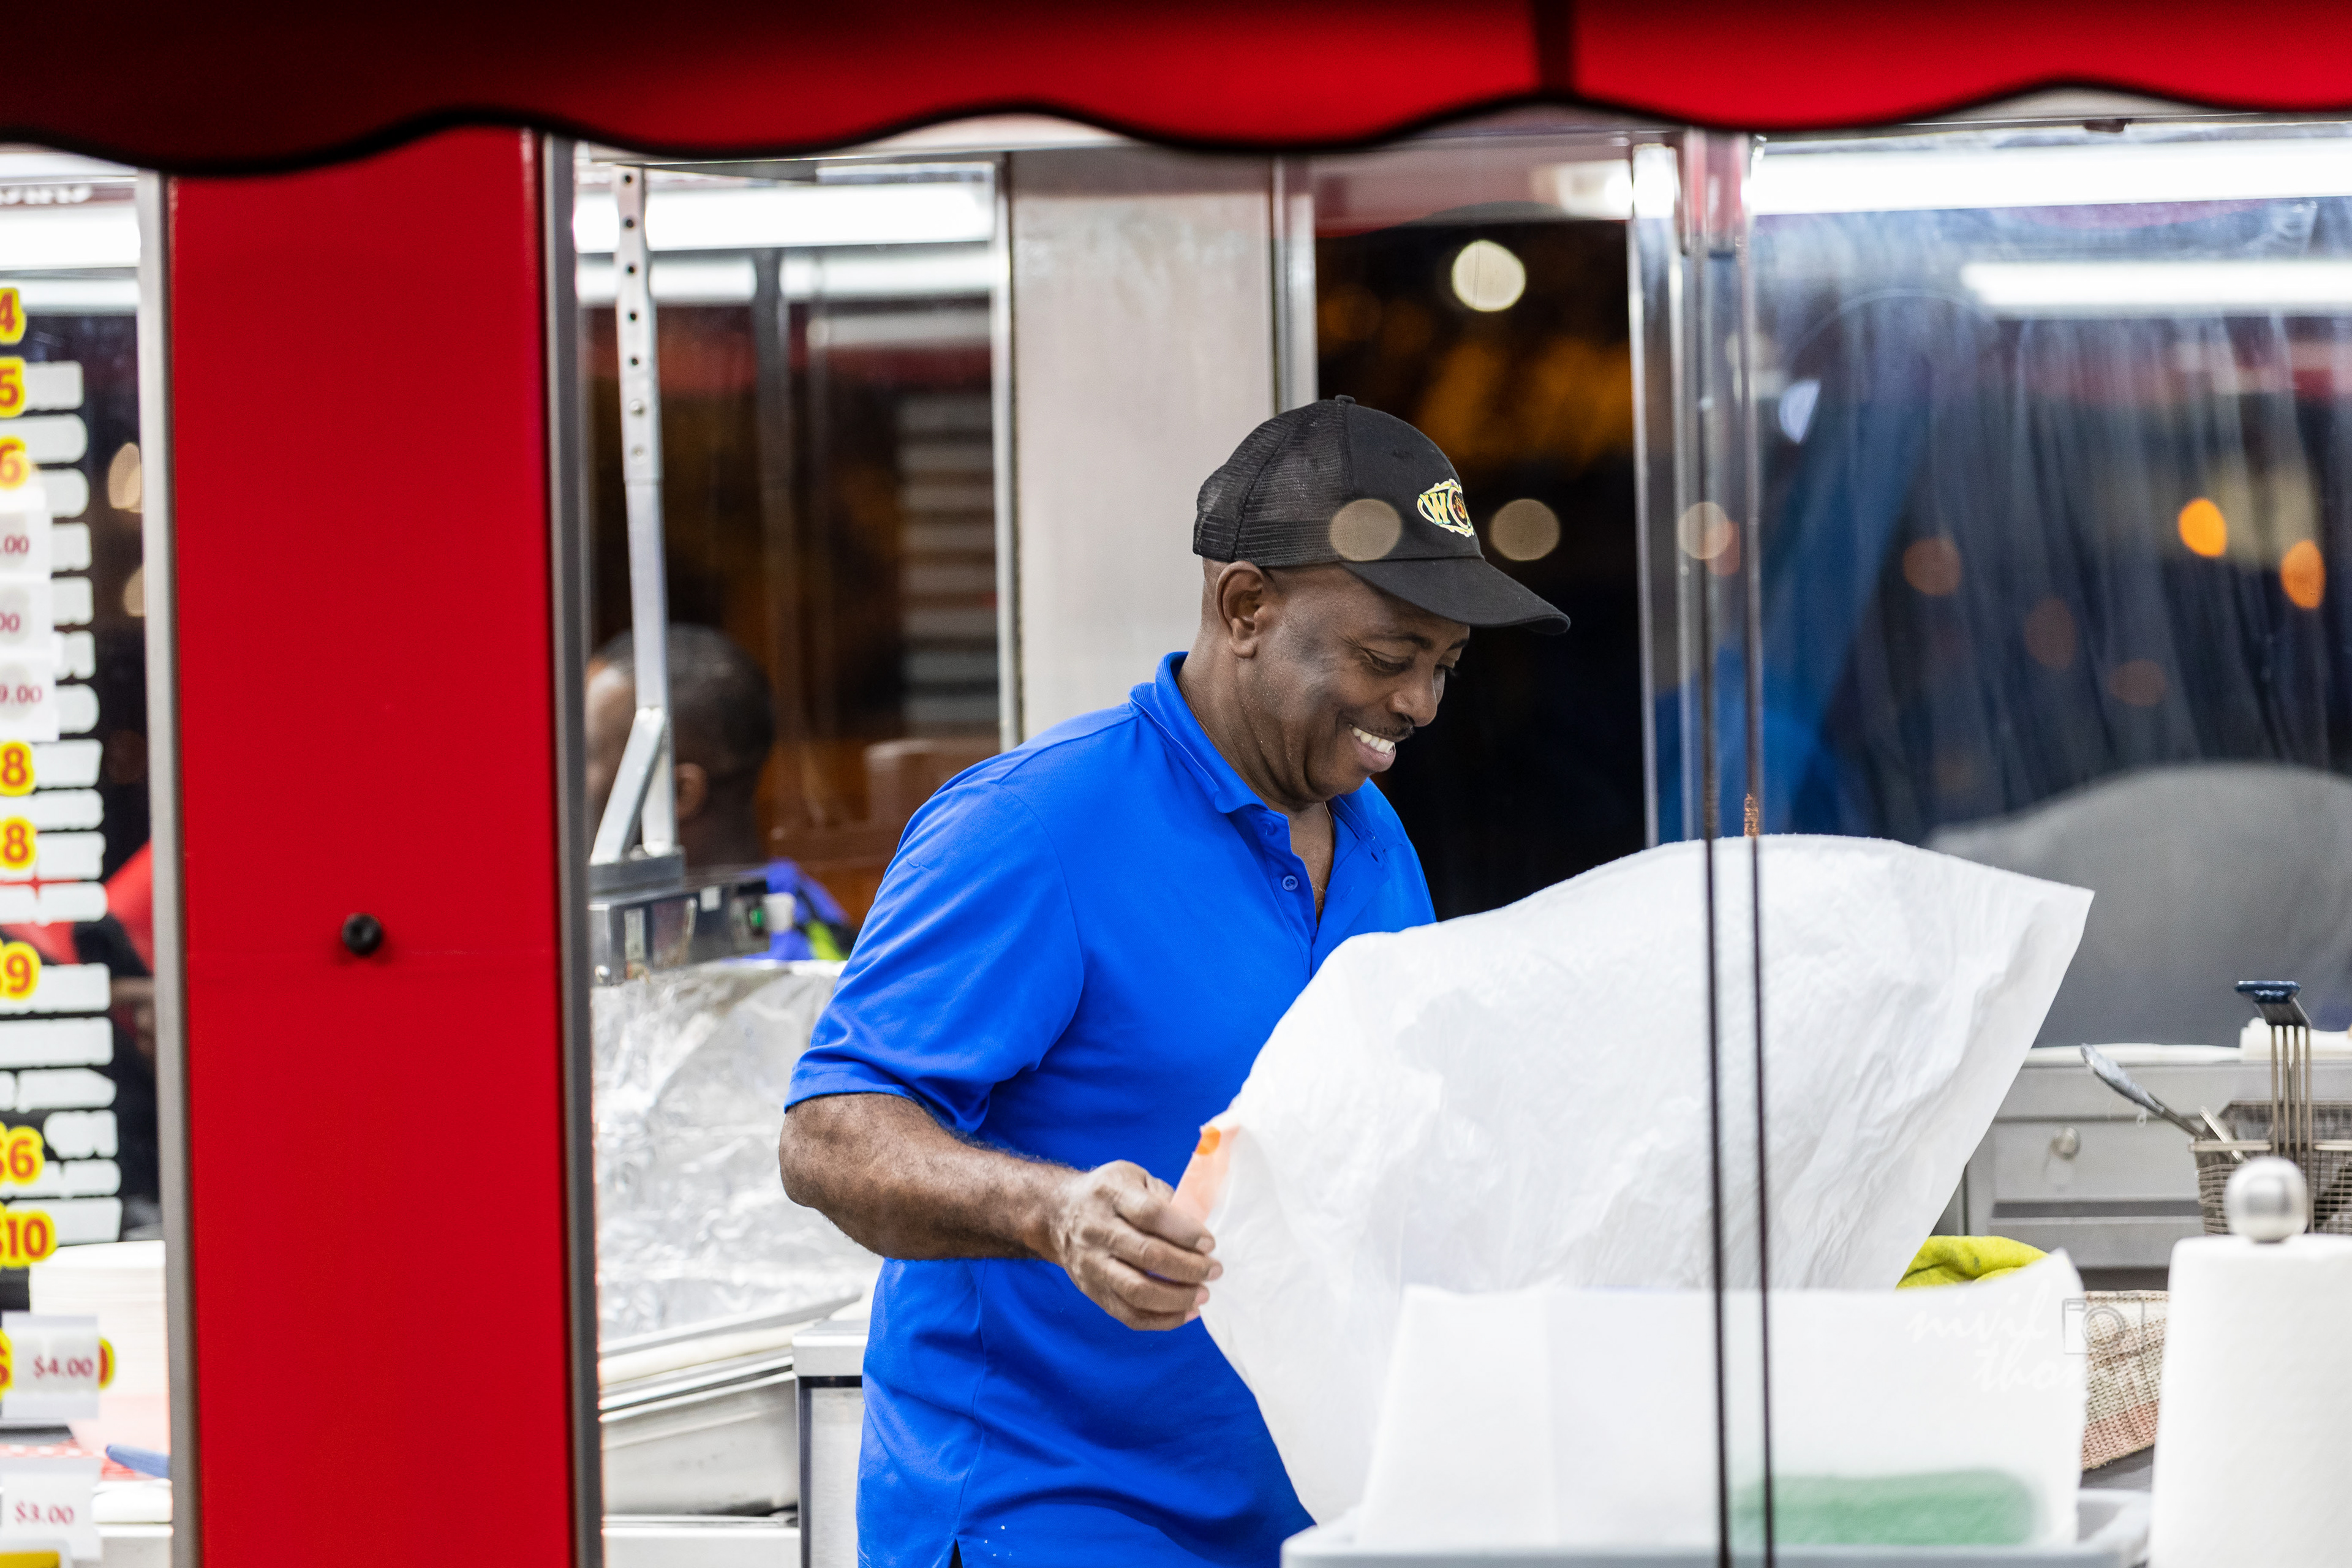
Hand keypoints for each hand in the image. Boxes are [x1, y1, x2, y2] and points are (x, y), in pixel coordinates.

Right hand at [1039, 1160, 1219, 1329]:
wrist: (1057, 1214)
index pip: (1151, 1214)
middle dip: (1188, 1267)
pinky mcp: (1092, 1291)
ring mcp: (1092, 1264)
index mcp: (1111, 1194)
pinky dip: (1161, 1320)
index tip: (1210, 1243)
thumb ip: (1164, 1196)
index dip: (1184, 1231)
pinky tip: (1186, 1313)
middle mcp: (1097, 1230)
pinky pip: (1128, 1314)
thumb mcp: (1133, 1177)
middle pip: (1147, 1255)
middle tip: (1214, 1270)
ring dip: (1177, 1298)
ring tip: (1203, 1295)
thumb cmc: (1108, 1194)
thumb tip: (1199, 1227)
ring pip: (1137, 1290)